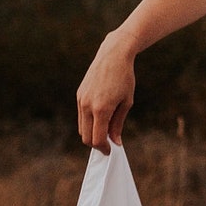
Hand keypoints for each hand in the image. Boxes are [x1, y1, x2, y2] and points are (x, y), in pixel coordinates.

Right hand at [77, 33, 136, 154]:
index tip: (111, 151)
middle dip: (97, 144)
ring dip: (92, 133)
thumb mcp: (126, 102)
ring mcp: (81, 100)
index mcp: (101, 109)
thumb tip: (115, 142)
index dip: (104, 148)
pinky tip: (101, 118)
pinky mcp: (79, 95)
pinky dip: (89, 122)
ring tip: (106, 130)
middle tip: (109, 144)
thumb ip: (118, 124)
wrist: (113, 55)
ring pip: (82, 128)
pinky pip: (81, 116)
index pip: (97, 139)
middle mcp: (87, 105)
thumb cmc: (125, 78)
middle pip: (86, 137)